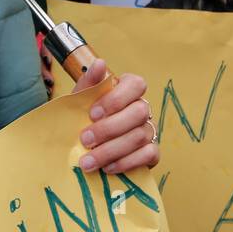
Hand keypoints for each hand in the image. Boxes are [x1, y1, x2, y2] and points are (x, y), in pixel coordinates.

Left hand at [72, 59, 158, 173]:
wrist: (83, 148)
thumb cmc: (84, 120)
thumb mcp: (80, 101)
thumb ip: (89, 82)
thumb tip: (100, 63)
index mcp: (128, 90)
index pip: (136, 84)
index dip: (117, 99)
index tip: (92, 113)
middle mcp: (143, 108)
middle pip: (139, 112)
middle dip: (109, 128)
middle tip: (85, 140)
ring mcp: (149, 130)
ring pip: (139, 136)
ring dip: (111, 150)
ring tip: (88, 161)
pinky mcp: (152, 152)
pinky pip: (148, 155)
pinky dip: (126, 162)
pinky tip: (108, 168)